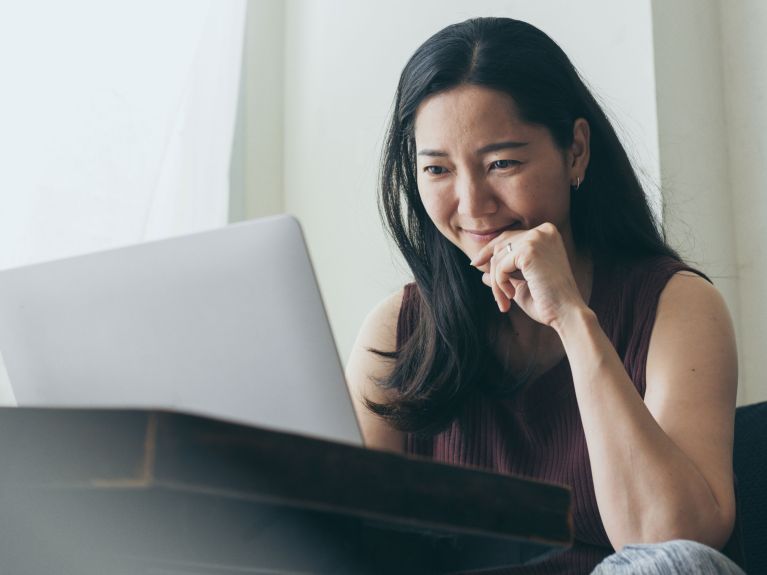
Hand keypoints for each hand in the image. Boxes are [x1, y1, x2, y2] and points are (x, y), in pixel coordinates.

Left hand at [470, 222, 586, 326]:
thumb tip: (481, 273)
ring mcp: (537, 239)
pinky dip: (500, 284)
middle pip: (501, 245)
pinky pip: (500, 266)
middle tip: (499, 297)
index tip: (475, 264)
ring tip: (506, 300)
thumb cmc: (548, 302)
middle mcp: (543, 231)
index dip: (489, 250)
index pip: (508, 237)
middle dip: (494, 272)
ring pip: (498, 257)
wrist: (566, 313)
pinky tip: (511, 296)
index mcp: (546, 234)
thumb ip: (504, 275)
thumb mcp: (521, 285)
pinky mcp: (529, 251)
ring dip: (496, 282)